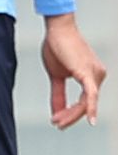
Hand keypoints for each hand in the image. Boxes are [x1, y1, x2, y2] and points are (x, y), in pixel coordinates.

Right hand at [42, 14, 104, 128]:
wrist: (57, 30)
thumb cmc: (57, 47)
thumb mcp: (56, 75)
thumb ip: (58, 94)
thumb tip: (56, 111)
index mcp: (92, 76)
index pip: (84, 102)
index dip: (70, 113)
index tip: (56, 121)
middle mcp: (99, 75)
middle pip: (86, 104)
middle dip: (70, 117)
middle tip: (56, 124)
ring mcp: (96, 74)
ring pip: (86, 103)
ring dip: (72, 114)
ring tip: (58, 121)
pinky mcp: (88, 73)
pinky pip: (91, 95)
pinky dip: (90, 109)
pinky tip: (89, 120)